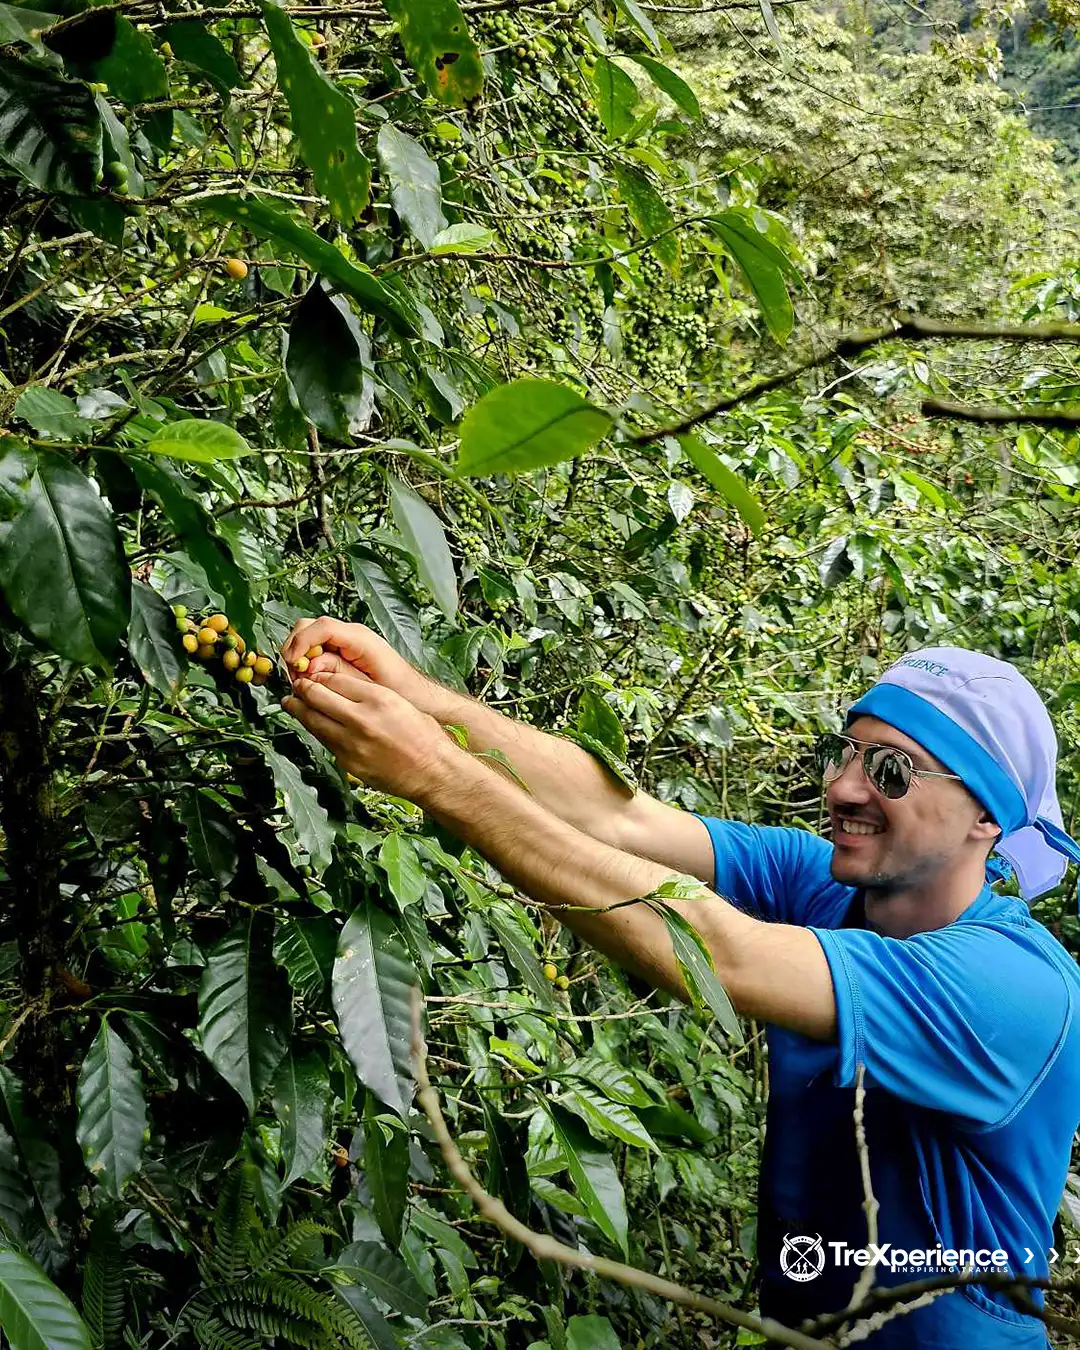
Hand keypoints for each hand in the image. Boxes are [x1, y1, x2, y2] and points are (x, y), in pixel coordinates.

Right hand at [281, 617, 443, 715]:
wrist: (417, 695)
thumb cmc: (400, 692)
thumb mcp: (367, 686)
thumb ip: (337, 674)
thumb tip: (309, 668)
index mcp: (360, 639)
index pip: (322, 627)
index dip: (301, 642)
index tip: (292, 662)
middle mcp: (351, 634)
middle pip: (308, 626)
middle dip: (294, 648)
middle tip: (293, 674)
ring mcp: (345, 640)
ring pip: (308, 637)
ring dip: (297, 657)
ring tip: (300, 680)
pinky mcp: (341, 650)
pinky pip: (316, 649)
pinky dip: (305, 662)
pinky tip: (309, 680)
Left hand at [281, 670, 456, 804]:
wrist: (434, 772)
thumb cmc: (424, 737)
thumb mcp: (400, 702)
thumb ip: (369, 692)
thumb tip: (338, 684)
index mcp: (378, 698)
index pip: (334, 679)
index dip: (319, 675)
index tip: (313, 675)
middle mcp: (362, 719)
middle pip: (316, 696)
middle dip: (302, 689)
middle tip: (296, 686)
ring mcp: (352, 743)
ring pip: (312, 720)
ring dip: (299, 709)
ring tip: (292, 702)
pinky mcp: (348, 762)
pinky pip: (324, 741)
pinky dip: (315, 730)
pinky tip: (313, 724)